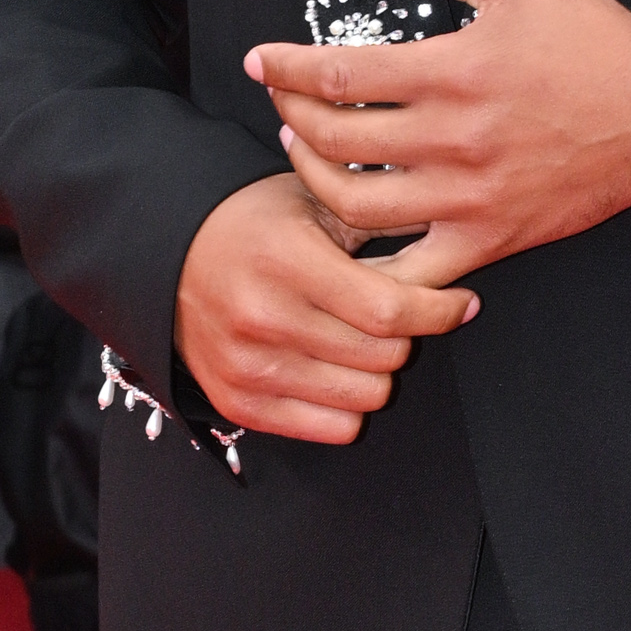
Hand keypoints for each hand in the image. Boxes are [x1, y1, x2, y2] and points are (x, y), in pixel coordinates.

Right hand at [173, 169, 481, 444]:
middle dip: (407, 335)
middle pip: (384, 358)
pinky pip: (334, 427)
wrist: (167, 257)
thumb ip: (381, 224)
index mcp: (286, 260)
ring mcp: (248, 367)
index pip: (389, 311)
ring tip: (360, 339)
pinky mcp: (239, 403)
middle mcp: (264, 318)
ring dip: (378, 371)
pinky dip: (348, 402)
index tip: (462, 303)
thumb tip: (457, 236)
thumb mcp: (313, 202)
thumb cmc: (254, 225)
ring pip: (366, 397)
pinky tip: (335, 368)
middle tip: (397, 313)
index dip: (439, 312)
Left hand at [250, 0, 630, 273]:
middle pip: (336, 140)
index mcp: (454, 70)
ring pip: (358, 208)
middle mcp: (454, 140)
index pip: (337, 74)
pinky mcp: (490, 239)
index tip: (262, 62)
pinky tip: (351, 243)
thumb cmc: (590, 37)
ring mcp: (470, 198)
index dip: (285, 68)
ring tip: (307, 154)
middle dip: (291, 117)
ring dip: (314, 180)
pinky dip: (373, 267)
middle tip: (283, 102)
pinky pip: (415, 273)